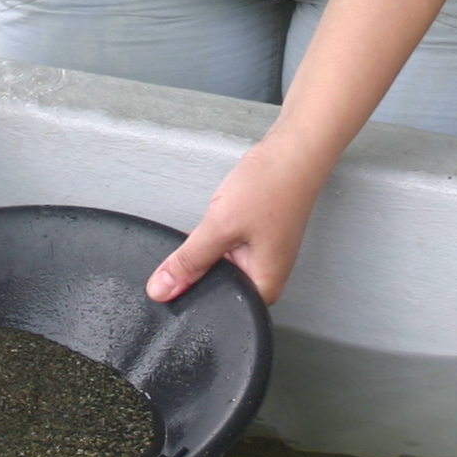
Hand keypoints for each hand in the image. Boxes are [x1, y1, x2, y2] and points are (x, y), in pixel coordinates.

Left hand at [147, 129, 335, 305]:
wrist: (294, 149)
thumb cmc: (273, 186)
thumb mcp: (219, 226)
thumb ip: (188, 261)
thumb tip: (162, 289)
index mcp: (265, 287)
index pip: (217, 306)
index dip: (193, 293)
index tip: (177, 274)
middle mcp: (266, 276)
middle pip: (217, 285)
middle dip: (201, 265)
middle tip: (209, 234)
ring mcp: (263, 256)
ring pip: (220, 263)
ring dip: (210, 244)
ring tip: (225, 218)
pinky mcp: (257, 238)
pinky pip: (227, 245)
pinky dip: (217, 232)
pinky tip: (223, 214)